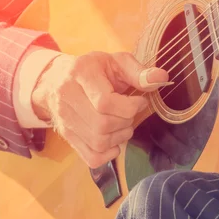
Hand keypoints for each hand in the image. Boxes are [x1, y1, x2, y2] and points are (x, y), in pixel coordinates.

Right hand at [32, 51, 170, 167]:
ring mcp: (64, 120)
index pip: (104, 102)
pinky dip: (109, 154)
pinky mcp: (66, 136)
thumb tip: (162, 78)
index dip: (129, 107)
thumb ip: (139, 71)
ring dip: (120, 137)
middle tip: (131, 113)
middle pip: (102, 124)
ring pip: (97, 142)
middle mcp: (67, 98)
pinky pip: (90, 157)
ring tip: (124, 124)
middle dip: (126, 121)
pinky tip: (115, 140)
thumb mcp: (117, 61)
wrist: (57, 78)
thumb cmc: (94, 68)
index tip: (140, 101)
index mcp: (81, 74)